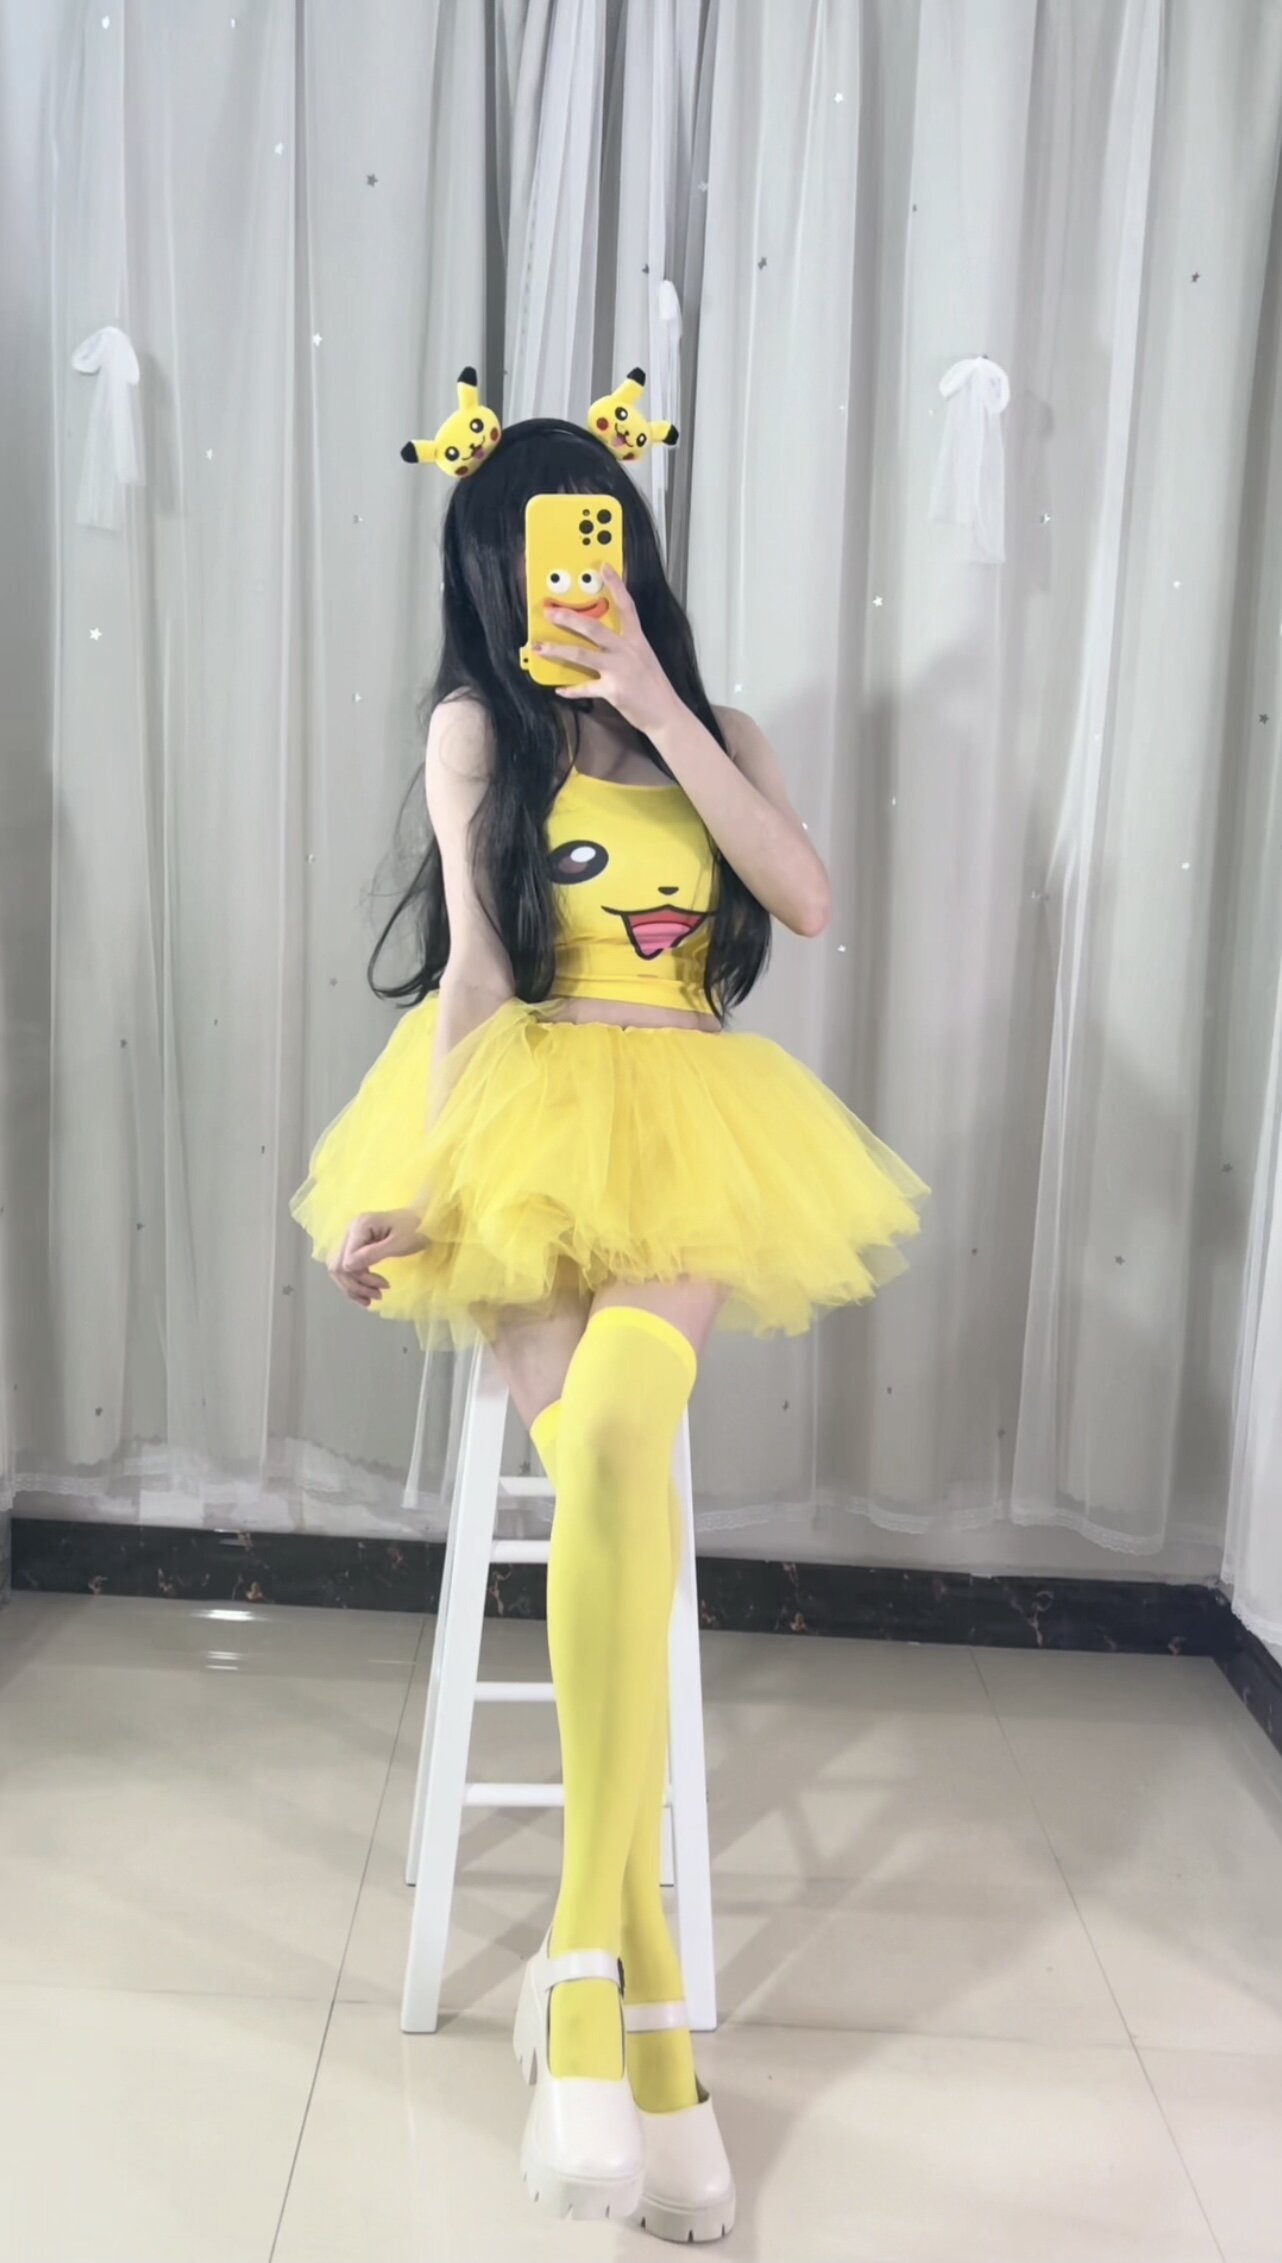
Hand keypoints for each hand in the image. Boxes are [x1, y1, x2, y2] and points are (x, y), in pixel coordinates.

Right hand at [328, 1209, 426, 1307]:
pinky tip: (366, 1294)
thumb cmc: (417, 1230)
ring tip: (371, 1299)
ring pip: (340, 1269)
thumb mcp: (398, 1244)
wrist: (427, 1220)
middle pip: (338, 1266)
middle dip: (355, 1285)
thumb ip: (372, 1254)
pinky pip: (348, 1266)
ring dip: (353, 1287)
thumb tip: (348, 1267)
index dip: (362, 1277)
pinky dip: (354, 1281)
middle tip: (377, 1296)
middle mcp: (350, 1230)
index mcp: (359, 1226)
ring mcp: (352, 1237)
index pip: (347, 1260)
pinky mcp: (357, 1245)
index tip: (384, 1286)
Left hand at [534, 566, 683, 737]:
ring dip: (557, 650)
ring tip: (539, 647)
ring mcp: (619, 670)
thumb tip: (600, 640)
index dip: (615, 586)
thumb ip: (624, 647)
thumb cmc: (653, 685)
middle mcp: (627, 651)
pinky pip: (585, 687)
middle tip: (550, 611)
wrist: (665, 713)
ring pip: (582, 655)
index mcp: (637, 640)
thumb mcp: (643, 658)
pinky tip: (559, 690)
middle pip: (594, 628)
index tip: (603, 567)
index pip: (626, 606)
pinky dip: (571, 690)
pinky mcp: (613, 690)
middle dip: (569, 618)